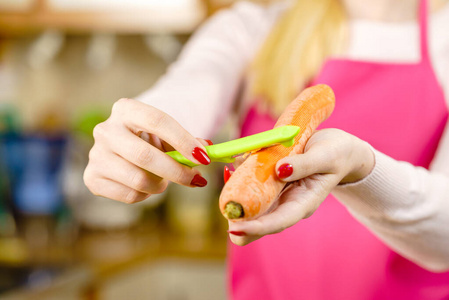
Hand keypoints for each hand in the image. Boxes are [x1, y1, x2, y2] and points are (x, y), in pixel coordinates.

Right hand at [84, 98, 211, 203]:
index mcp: (126, 109)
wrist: (122, 146)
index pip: (157, 120)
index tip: (203, 157)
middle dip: (176, 171)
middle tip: (196, 180)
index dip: (182, 140)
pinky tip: (144, 185)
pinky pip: (129, 195)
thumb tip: (207, 150)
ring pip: (138, 179)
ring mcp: (96, 154)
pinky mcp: (92, 178)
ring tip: (163, 180)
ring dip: (160, 184)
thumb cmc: (151, 139)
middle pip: (145, 156)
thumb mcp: (169, 134)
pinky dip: (145, 195)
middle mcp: (105, 129)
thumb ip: (189, 142)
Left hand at [227, 128, 374, 245]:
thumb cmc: (335, 154)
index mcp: (303, 203)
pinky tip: (232, 169)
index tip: (234, 227)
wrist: (336, 149)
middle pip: (258, 223)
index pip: (277, 222)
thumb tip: (280, 170)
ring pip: (250, 208)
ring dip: (236, 198)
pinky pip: (250, 189)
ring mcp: (277, 196)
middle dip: (239, 218)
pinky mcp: (270, 185)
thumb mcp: (325, 155)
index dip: (255, 228)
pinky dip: (239, 182)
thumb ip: (305, 164)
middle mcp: (287, 205)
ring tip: (227, 175)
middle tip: (224, 203)